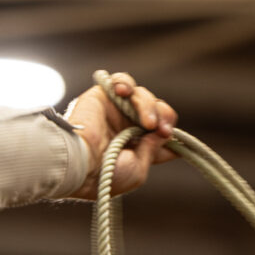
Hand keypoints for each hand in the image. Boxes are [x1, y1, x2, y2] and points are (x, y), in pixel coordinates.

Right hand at [66, 71, 176, 198]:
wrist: (80, 164)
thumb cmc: (105, 174)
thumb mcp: (137, 170)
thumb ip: (152, 151)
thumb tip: (164, 134)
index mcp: (132, 145)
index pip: (159, 132)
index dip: (169, 134)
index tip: (174, 143)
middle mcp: (124, 126)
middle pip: (156, 110)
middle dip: (164, 117)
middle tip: (162, 130)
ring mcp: (114, 110)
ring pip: (143, 95)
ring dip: (150, 107)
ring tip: (148, 123)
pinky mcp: (102, 96)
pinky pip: (121, 80)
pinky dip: (126, 84)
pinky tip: (125, 94)